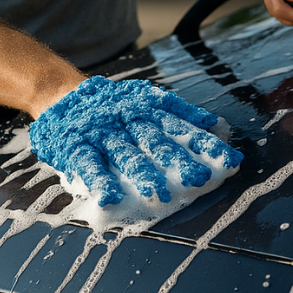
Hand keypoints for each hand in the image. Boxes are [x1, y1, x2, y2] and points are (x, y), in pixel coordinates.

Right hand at [29, 76, 243, 205]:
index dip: (206, 143)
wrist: (62, 93)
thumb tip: (216, 124)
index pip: (182, 127)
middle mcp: (128, 119)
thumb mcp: (147, 100)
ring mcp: (102, 132)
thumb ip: (179, 112)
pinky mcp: (76, 144)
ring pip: (125, 153)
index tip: (231, 160)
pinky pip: (88, 163)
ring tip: (158, 195)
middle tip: (199, 179)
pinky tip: (110, 199)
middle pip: (156, 141)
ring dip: (142, 174)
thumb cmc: (114, 104)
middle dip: (178, 160)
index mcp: (148, 109)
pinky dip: (99, 181)